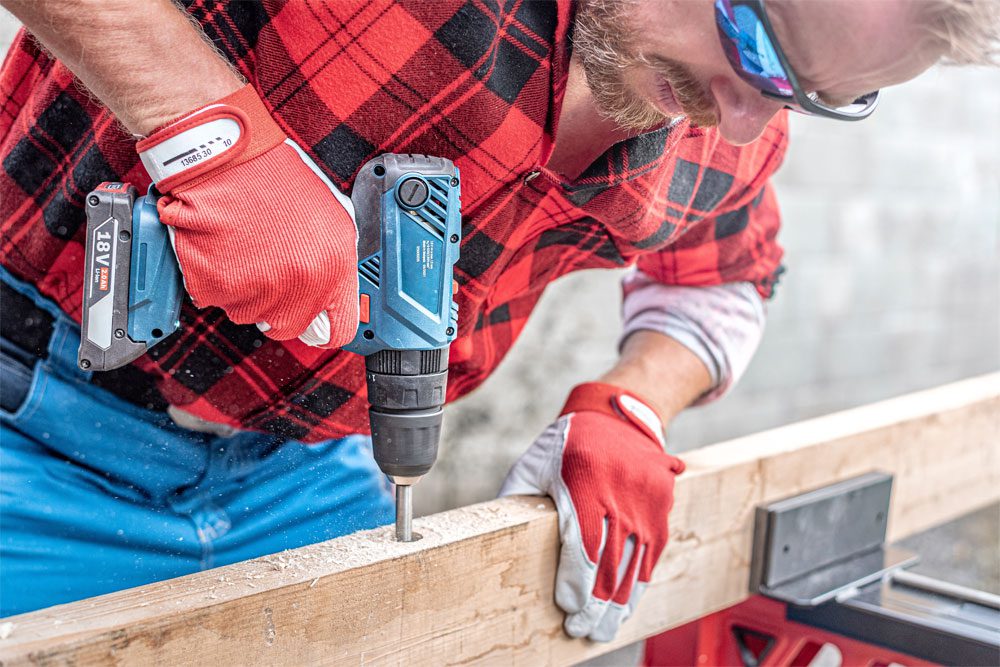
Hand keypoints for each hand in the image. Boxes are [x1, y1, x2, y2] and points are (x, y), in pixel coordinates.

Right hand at [136, 84, 358, 346]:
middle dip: (280, 305)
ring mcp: (258, 289)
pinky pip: (216, 299)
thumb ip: (334, 265)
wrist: (224, 157)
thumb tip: (332, 300)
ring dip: (246, 290)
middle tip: (269, 267)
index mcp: (334, 267)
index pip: (338, 329)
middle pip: (290, 326)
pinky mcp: (218, 287)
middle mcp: (299, 284)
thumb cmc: (274, 178)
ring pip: (251, 314)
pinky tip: (222, 248)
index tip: (318, 323)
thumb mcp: (330, 217)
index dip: (326, 328)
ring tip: (244, 247)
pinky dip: (215, 280)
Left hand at [500, 382, 684, 641]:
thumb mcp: (531, 464)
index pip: (582, 542)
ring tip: (603, 628)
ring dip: (619, 602)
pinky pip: (653, 552)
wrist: (615, 416)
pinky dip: (640, 582)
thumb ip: (515, 501)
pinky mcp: (662, 504)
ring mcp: (645, 498)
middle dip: (596, 603)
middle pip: (610, 560)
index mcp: (583, 478)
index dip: (576, 581)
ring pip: (635, 562)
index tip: (567, 608)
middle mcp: (619, 489)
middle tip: (582, 629)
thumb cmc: (564, 445)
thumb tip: (492, 538)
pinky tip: (626, 604)